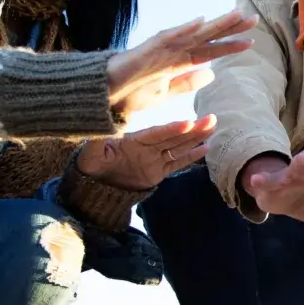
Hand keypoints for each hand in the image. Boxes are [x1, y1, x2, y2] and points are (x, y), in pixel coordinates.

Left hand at [76, 115, 216, 190]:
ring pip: (179, 147)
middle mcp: (147, 147)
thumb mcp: (91, 153)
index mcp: (134, 140)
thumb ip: (99, 140)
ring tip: (213, 127)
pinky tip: (205, 148)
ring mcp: (154, 158)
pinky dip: (191, 156)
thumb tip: (103, 125)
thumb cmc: (90, 166)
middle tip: (211, 118)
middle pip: (174, 137)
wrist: (94, 186)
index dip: (172, 129)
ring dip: (196, 138)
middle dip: (193, 129)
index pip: (157, 134)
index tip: (187, 122)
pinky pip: (177, 163)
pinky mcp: (158, 172)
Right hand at [107, 10, 256, 116]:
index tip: (252, 41)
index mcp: (180, 60)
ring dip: (214, 24)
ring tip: (235, 15)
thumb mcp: (166, 92)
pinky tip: (200, 21)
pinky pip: (168, 37)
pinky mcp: (148, 49)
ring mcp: (162, 48)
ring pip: (194, 33)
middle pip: (208, 36)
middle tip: (253, 19)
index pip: (211, 50)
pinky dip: (183, 29)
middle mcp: (175, 50)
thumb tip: (212, 73)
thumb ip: (187, 83)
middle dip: (230, 28)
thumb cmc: (132, 92)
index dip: (230, 45)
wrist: (105, 96)